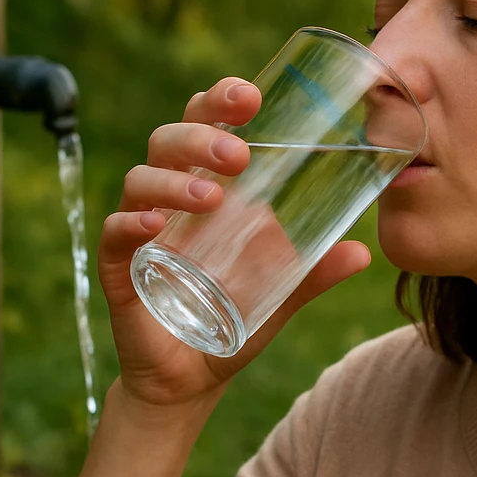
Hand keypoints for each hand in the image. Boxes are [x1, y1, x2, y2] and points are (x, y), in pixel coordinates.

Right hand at [96, 76, 372, 417]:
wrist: (190, 381)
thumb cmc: (230, 321)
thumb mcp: (280, 294)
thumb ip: (314, 272)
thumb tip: (363, 251)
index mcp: (206, 188)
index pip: (204, 125)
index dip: (220, 101)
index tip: (251, 95)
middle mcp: (169, 200)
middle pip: (170, 140)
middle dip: (202, 135)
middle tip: (239, 153)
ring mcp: (141, 231)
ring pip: (141, 179)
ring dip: (175, 180)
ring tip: (212, 197)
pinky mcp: (119, 269)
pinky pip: (114, 233)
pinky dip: (130, 222)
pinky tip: (154, 224)